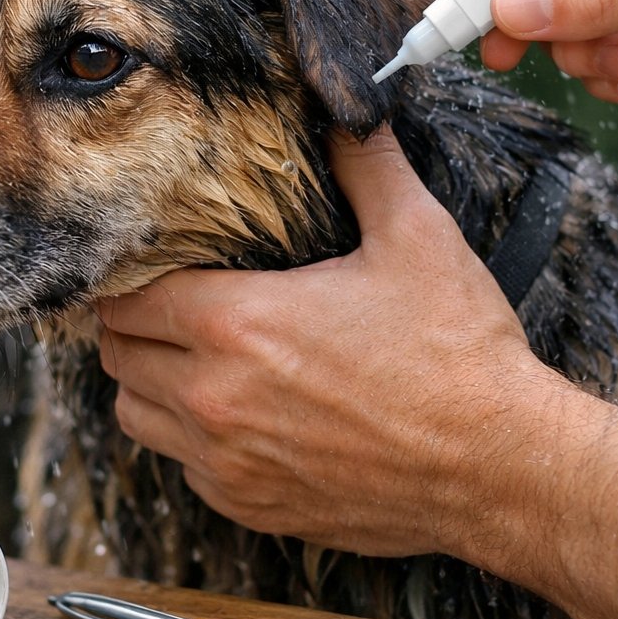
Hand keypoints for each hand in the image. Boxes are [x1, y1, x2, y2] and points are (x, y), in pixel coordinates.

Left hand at [95, 127, 565, 557]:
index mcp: (236, 322)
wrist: (500, 468)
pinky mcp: (249, 507)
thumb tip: (348, 111)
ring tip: (195, 361)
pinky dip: (192, 440)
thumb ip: (365, 166)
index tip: (155, 267)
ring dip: (152, 384)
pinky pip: (182, 467)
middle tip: (171, 309)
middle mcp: (214, 397)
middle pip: (117, 355)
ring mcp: (226, 461)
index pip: (126, 298)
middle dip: (136, 326)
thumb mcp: (416, 238)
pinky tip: (239, 416)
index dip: (133, 277)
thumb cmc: (459, 354)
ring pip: (135, 415)